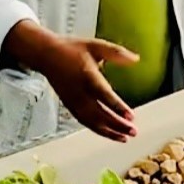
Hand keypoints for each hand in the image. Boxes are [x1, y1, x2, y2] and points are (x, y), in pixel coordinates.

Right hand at [3, 21, 138, 141]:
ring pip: (92, 122)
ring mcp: (73, 101)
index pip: (104, 95)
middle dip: (117, 124)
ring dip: (108, 132)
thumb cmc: (72, 49)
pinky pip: (84, 121)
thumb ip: (116, 53)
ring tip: (124, 138)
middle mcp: (80, 92)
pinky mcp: (69, 105)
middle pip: (99, 114)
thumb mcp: (96, 45)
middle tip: (133, 131)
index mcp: (87, 76)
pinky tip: (109, 133)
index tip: (131, 116)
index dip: (118, 107)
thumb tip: (136, 59)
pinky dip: (97, 129)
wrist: (46, 55)